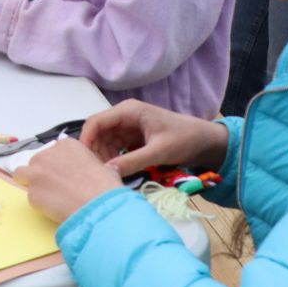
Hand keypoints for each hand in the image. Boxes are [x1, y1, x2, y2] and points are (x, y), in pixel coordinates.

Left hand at [22, 137, 125, 223]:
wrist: (96, 206)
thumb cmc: (104, 187)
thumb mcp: (105, 168)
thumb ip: (95, 166)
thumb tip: (104, 170)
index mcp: (66, 145)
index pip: (54, 151)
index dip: (58, 163)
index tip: (65, 173)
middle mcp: (47, 155)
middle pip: (37, 161)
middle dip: (44, 172)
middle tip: (57, 186)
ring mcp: (36, 174)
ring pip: (22, 174)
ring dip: (30, 182)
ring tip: (45, 195)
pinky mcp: (31, 194)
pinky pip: (30, 197)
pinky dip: (38, 202)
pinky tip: (52, 208)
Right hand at [79, 100, 229, 177]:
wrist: (204, 141)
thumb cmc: (184, 139)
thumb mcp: (159, 151)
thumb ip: (132, 161)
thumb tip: (107, 173)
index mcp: (128, 111)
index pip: (96, 122)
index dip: (86, 140)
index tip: (82, 161)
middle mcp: (124, 117)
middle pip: (98, 133)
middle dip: (95, 152)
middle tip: (97, 173)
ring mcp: (127, 128)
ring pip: (104, 143)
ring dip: (104, 158)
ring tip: (108, 175)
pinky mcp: (132, 139)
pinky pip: (115, 149)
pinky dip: (113, 160)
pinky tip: (117, 172)